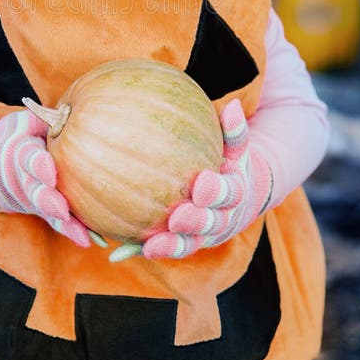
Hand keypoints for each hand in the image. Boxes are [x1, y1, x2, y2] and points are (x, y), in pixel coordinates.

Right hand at [0, 109, 89, 247]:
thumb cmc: (15, 136)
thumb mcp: (23, 123)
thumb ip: (44, 119)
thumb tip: (71, 111)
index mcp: (18, 153)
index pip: (27, 158)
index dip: (38, 165)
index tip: (50, 171)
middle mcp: (23, 180)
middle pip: (35, 191)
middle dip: (48, 201)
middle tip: (62, 210)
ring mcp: (32, 199)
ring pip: (47, 211)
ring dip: (64, 223)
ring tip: (84, 235)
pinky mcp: (42, 210)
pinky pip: (57, 223)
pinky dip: (72, 232)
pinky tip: (90, 241)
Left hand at [111, 99, 272, 261]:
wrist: (239, 196)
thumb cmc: (229, 163)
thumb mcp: (236, 147)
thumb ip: (234, 129)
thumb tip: (233, 106)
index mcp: (235, 193)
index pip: (229, 193)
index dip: (216, 191)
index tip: (201, 184)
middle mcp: (222, 218)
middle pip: (211, 224)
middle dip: (195, 221)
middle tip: (177, 216)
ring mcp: (204, 234)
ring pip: (189, 243)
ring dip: (171, 245)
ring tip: (151, 245)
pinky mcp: (185, 243)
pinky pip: (165, 249)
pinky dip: (145, 251)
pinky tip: (119, 253)